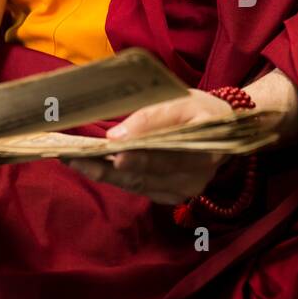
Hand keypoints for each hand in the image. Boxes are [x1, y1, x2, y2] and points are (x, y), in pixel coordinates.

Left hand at [66, 89, 234, 204]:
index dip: (138, 155)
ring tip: (75, 161)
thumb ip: (152, 117)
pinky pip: (140, 188)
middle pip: (145, 175)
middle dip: (107, 167)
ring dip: (105, 174)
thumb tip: (117, 135)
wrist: (223, 131)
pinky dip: (117, 178)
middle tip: (74, 159)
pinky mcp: (173, 197)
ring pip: (138, 185)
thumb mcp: (182, 101)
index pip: (167, 155)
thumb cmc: (200, 110)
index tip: (110, 150)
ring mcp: (185, 191)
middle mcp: (196, 177)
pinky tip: (94, 167)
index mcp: (205, 149)